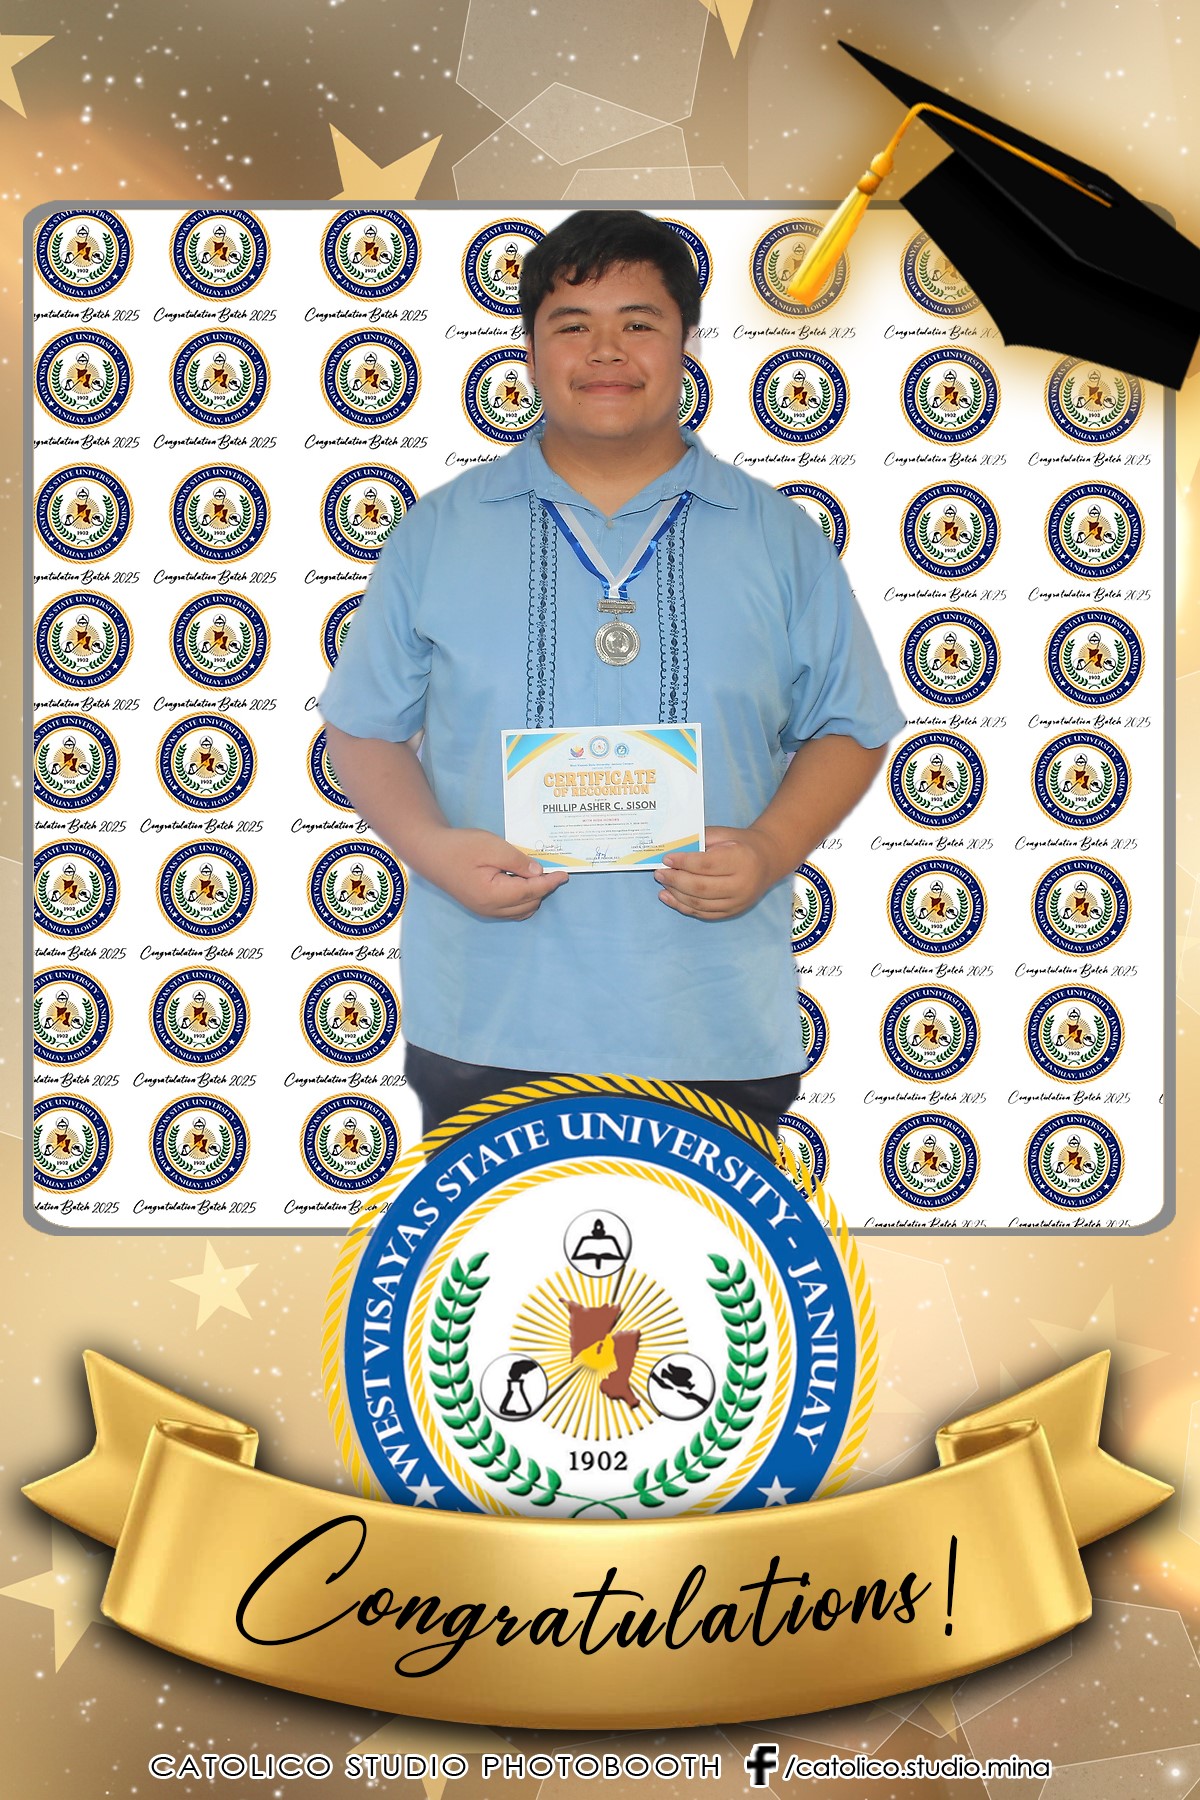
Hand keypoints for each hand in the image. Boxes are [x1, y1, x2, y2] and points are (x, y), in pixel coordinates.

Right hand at [419, 827, 568, 919]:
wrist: (430, 852)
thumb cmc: (459, 847)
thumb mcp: (491, 846)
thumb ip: (517, 860)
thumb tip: (538, 873)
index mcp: (494, 895)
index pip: (531, 891)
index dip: (550, 883)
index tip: (565, 874)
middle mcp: (490, 909)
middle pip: (529, 904)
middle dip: (543, 889)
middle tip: (552, 870)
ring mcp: (485, 910)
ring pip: (521, 911)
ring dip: (533, 895)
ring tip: (537, 875)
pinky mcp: (481, 906)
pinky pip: (510, 910)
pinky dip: (521, 899)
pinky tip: (522, 882)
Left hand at [655, 825, 786, 919]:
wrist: (767, 860)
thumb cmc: (741, 844)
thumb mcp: (724, 834)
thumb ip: (700, 840)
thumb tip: (671, 850)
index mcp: (741, 860)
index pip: (706, 865)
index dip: (683, 862)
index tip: (667, 858)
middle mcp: (742, 884)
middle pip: (701, 887)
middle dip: (676, 880)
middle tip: (660, 873)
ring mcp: (737, 902)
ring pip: (700, 903)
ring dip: (676, 895)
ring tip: (663, 884)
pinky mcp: (732, 912)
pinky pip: (703, 913)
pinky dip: (683, 906)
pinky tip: (670, 897)